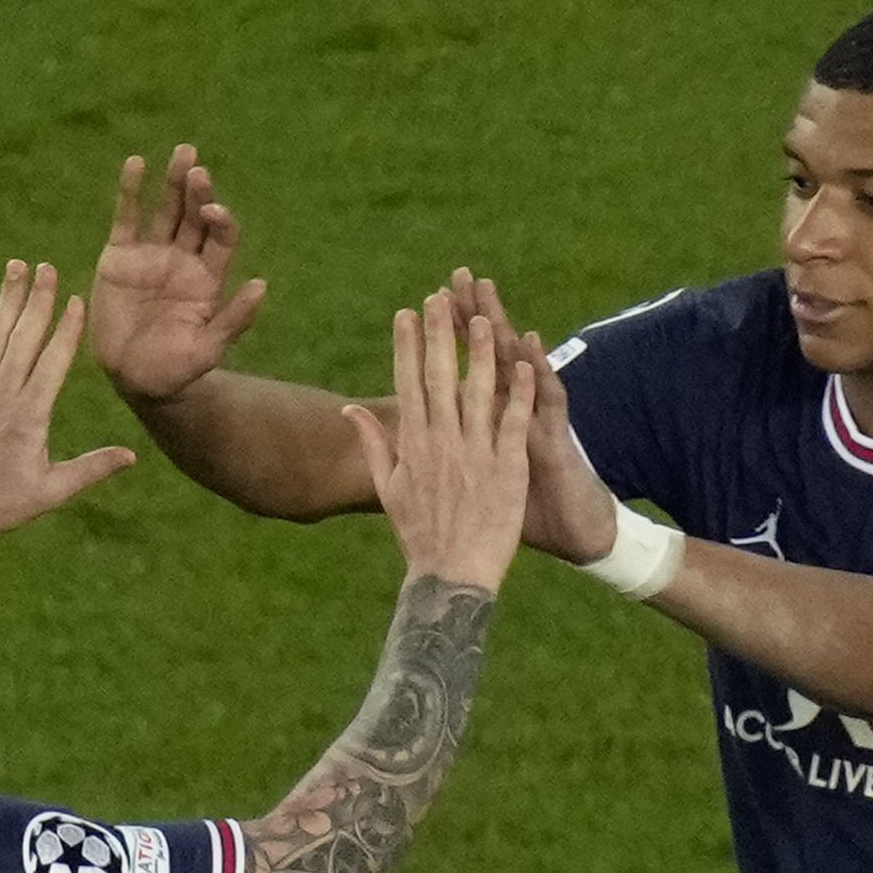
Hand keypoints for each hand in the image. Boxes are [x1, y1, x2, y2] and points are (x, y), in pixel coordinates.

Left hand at [0, 260, 131, 544]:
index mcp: (29, 415)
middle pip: (24, 337)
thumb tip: (133, 457)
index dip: (66, 330)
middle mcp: (2, 394)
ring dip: (9, 297)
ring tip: (18, 265)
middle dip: (37, 299)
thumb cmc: (3, 502)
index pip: (52, 363)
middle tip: (47, 266)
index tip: (77, 300)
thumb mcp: (52, 491)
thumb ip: (91, 469)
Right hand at [92, 147, 269, 406]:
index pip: (221, 236)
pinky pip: (126, 217)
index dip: (220, 219)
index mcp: (208, 277)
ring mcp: (151, 254)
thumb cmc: (176, 370)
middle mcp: (183, 258)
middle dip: (198, 191)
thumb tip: (262, 285)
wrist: (134, 378)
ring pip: (165, 209)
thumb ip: (234, 319)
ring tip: (183, 153)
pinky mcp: (120, 255)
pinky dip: (130, 191)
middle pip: (195, 214)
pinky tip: (136, 164)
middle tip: (197, 167)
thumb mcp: (208, 350)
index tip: (213, 211)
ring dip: (173, 181)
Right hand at [345, 292, 534, 596]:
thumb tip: (349, 411)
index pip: (407, 383)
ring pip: (478, 392)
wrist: (452, 576)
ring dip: (480, 351)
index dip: (407, 344)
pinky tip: (522, 361)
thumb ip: (373, 445)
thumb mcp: (388, 490)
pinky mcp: (506, 469)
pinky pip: (513, 422)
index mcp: (412, 445)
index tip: (407, 311)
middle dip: (439, 334)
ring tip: (483, 317)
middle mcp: (441, 443)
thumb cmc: (420, 535)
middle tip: (439, 297)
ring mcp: (475, 455)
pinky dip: (519, 392)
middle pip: (439, 378)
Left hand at [442, 272, 617, 559]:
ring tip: (488, 295)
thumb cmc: (525, 515)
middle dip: (471, 318)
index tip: (417, 310)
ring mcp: (533, 422)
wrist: (573, 536)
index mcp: (484, 425)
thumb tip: (415, 443)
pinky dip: (538, 373)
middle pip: (487, 357)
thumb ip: (447, 458)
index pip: (459, 374)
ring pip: (517, 366)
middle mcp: (509, 415)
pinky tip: (529, 345)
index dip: (440, 342)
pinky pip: (547, 401)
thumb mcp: (480, 483)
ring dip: (503, 330)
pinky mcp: (554, 439)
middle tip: (456, 277)